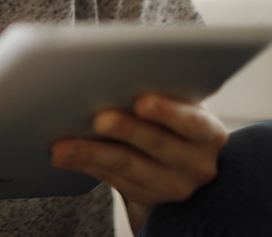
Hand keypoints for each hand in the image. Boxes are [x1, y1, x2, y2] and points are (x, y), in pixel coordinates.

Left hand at [50, 94, 227, 232]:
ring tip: (62, 146)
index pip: (192, 122)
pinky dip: (87, 165)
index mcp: (208, 133)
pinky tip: (64, 156)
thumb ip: (159, 92)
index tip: (141, 101)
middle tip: (98, 119)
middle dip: (125, 131)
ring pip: (128, 167)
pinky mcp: (147, 197)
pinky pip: (113, 180)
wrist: (179, 158)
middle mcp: (197, 164)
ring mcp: (173, 186)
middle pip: (157, 145)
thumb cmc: (172, 116)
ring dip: (91, 154)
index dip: (168, 112)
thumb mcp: (179, 104)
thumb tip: (114, 75)